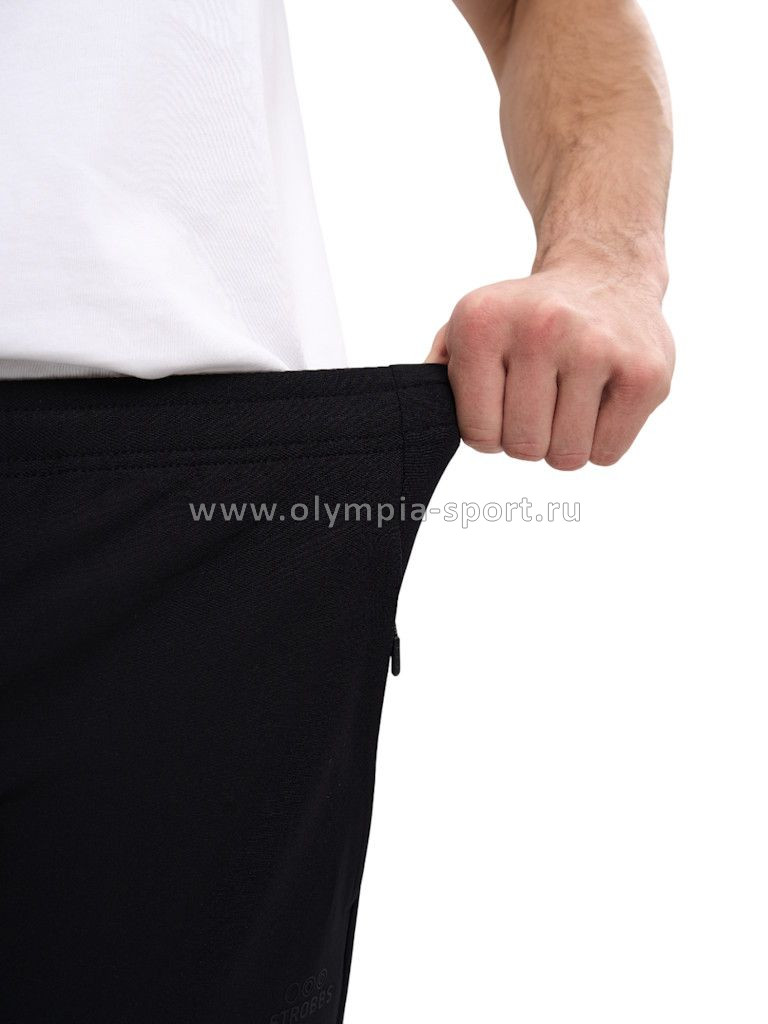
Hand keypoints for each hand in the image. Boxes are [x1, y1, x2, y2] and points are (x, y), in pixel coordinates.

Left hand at [427, 266, 673, 468]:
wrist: (605, 273)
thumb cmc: (527, 316)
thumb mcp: (469, 324)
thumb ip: (438, 370)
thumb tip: (420, 409)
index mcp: (484, 321)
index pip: (477, 432)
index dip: (488, 431)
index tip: (501, 402)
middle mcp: (541, 328)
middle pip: (523, 448)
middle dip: (527, 438)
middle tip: (540, 401)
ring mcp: (598, 347)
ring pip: (567, 457)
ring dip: (565, 443)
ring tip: (569, 399)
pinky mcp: (645, 372)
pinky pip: (607, 453)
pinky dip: (601, 441)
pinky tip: (599, 399)